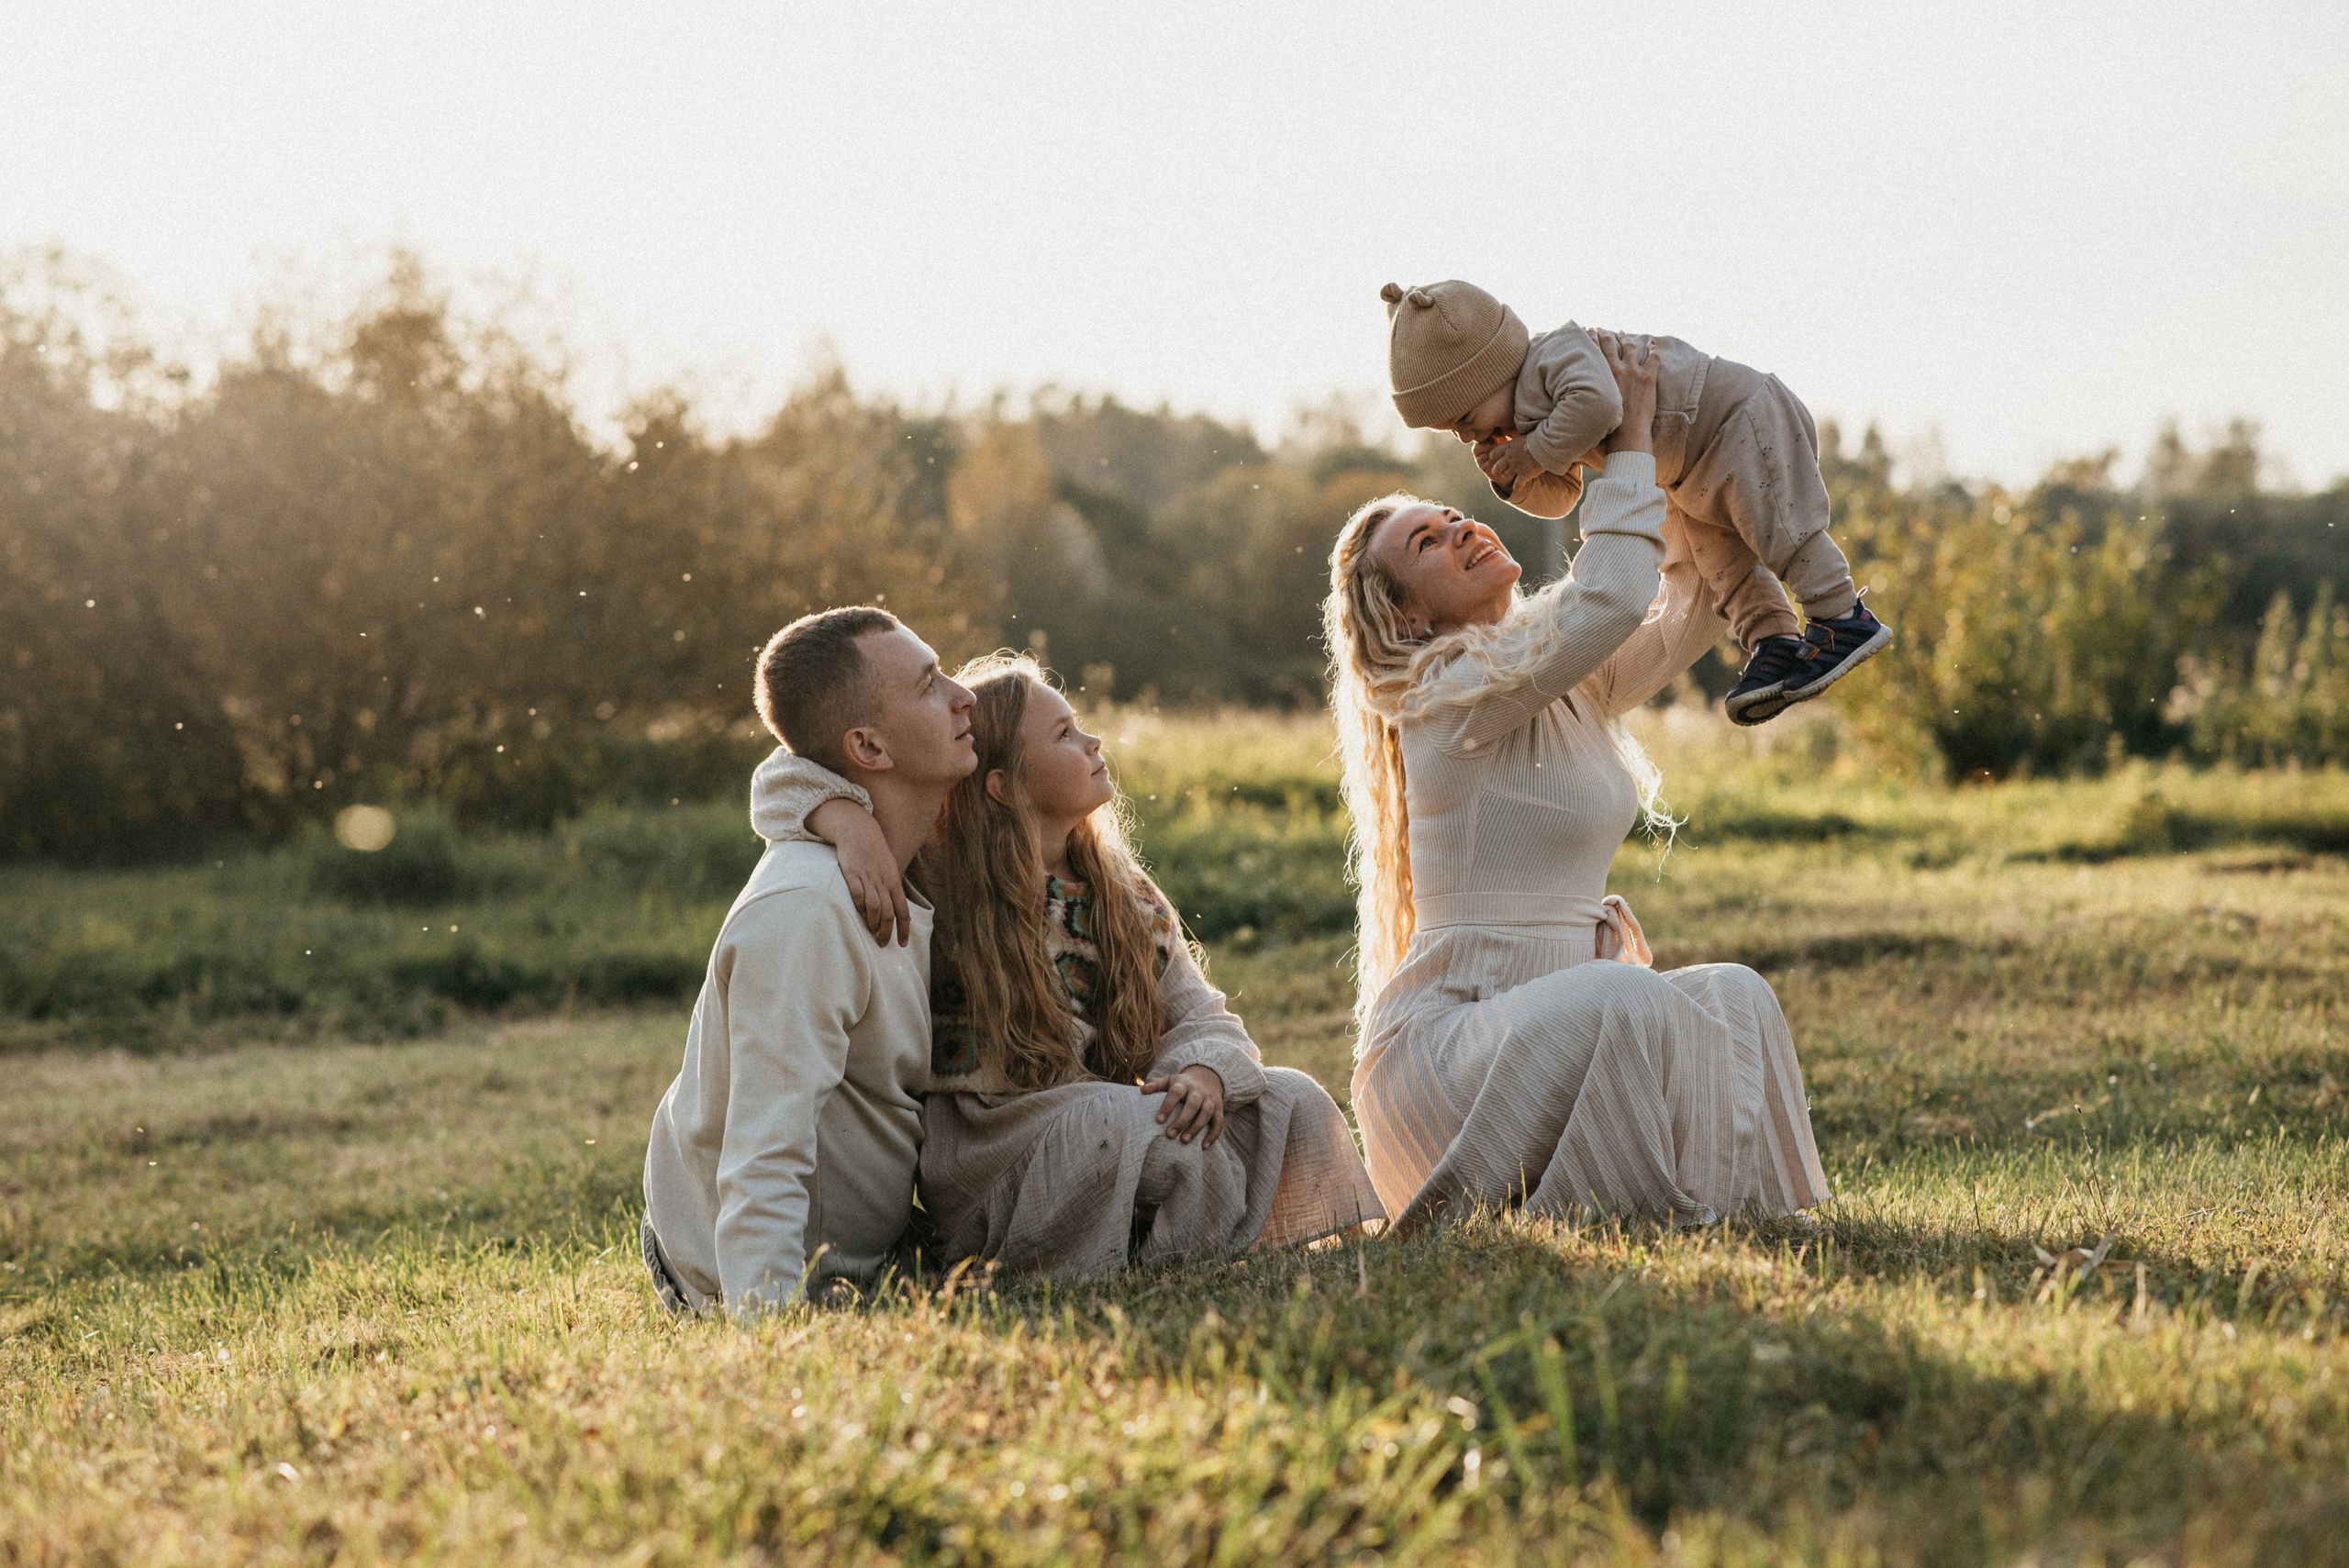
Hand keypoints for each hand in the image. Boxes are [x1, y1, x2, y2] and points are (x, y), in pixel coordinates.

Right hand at [810, 798, 908, 945]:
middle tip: (883, 944)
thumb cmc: (874, 851)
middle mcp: (883, 881)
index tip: (903, 944)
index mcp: (894, 881)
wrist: (859, 830)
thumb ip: (890, 887)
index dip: (904, 929)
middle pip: (889, 913)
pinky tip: (860, 916)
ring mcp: (868, 878)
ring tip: (871, 934)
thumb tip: (893, 908)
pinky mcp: (852, 874)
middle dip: (887, 932)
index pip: (903, 910)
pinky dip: (859, 908)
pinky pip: (858, 896)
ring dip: (873, 924)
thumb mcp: (888, 868)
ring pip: (875, 908)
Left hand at [1139, 1064, 1225, 1147]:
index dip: (1168, 1105)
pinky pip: (1219, 1122)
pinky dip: (1213, 1135)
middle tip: (1170, 1135)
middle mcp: (1198, 1091)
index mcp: (1184, 1083)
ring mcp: (1210, 1100)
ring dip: (1196, 1127)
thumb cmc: (1182, 1084)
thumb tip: (1142, 1090)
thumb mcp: (1169, 1080)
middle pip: (1193, 1104)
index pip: (1176, 1092)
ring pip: (1206, 1113)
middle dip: (1182, 1120)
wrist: (1208, 1077)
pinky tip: (1204, 1147)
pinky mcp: (1219, 1109)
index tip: (1158, 1121)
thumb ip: (1156, 1084)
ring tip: (1184, 1141)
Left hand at [1474, 435, 1544, 490]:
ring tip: (1508, 477)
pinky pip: (1517, 484)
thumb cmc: (1537, 437)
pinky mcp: (1524, 475)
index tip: (1494, 458)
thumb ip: (1517, 440)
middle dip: (1496, 469)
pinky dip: (1516, 487)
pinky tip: (1516, 489)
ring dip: (1507, 476)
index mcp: (1508, 447)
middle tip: (1496, 471)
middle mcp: (1509, 458)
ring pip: (1506, 475)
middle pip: (1497, 467)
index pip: (1494, 453)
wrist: (1545, 445)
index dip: (1494, 457)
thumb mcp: (1523, 435)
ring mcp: (1516, 467)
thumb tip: (1519, 438)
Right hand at [1590, 330, 1658, 454]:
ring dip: (1625, 338)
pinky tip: (1652, 343)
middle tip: (1601, 329)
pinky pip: (1653, 358)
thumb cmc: (1609, 424)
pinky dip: (1653, 349)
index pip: (1594, 351)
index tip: (1589, 331)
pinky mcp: (1648, 378)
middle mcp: (1617, 369)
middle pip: (1610, 344)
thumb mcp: (1594, 403)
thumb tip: (1578, 394)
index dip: (1591, 338)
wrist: (1627, 433)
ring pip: (1630, 347)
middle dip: (1605, 334)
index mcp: (1602, 375)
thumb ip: (1589, 392)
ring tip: (1622, 333)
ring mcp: (1633, 372)